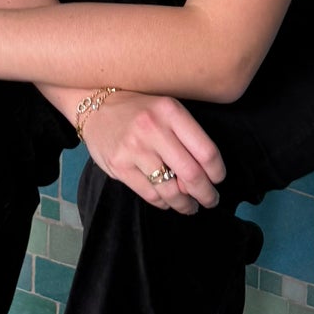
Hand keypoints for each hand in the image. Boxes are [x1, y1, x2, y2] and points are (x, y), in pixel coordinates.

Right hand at [78, 92, 224, 214]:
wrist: (95, 107)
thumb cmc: (138, 110)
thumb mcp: (165, 109)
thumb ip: (185, 136)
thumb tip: (204, 175)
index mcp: (170, 111)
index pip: (206, 151)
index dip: (217, 172)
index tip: (218, 179)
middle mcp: (152, 128)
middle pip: (191, 174)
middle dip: (206, 194)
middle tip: (210, 200)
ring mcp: (134, 148)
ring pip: (170, 190)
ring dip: (185, 204)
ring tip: (190, 206)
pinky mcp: (119, 165)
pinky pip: (150, 194)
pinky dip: (163, 203)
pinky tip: (167, 201)